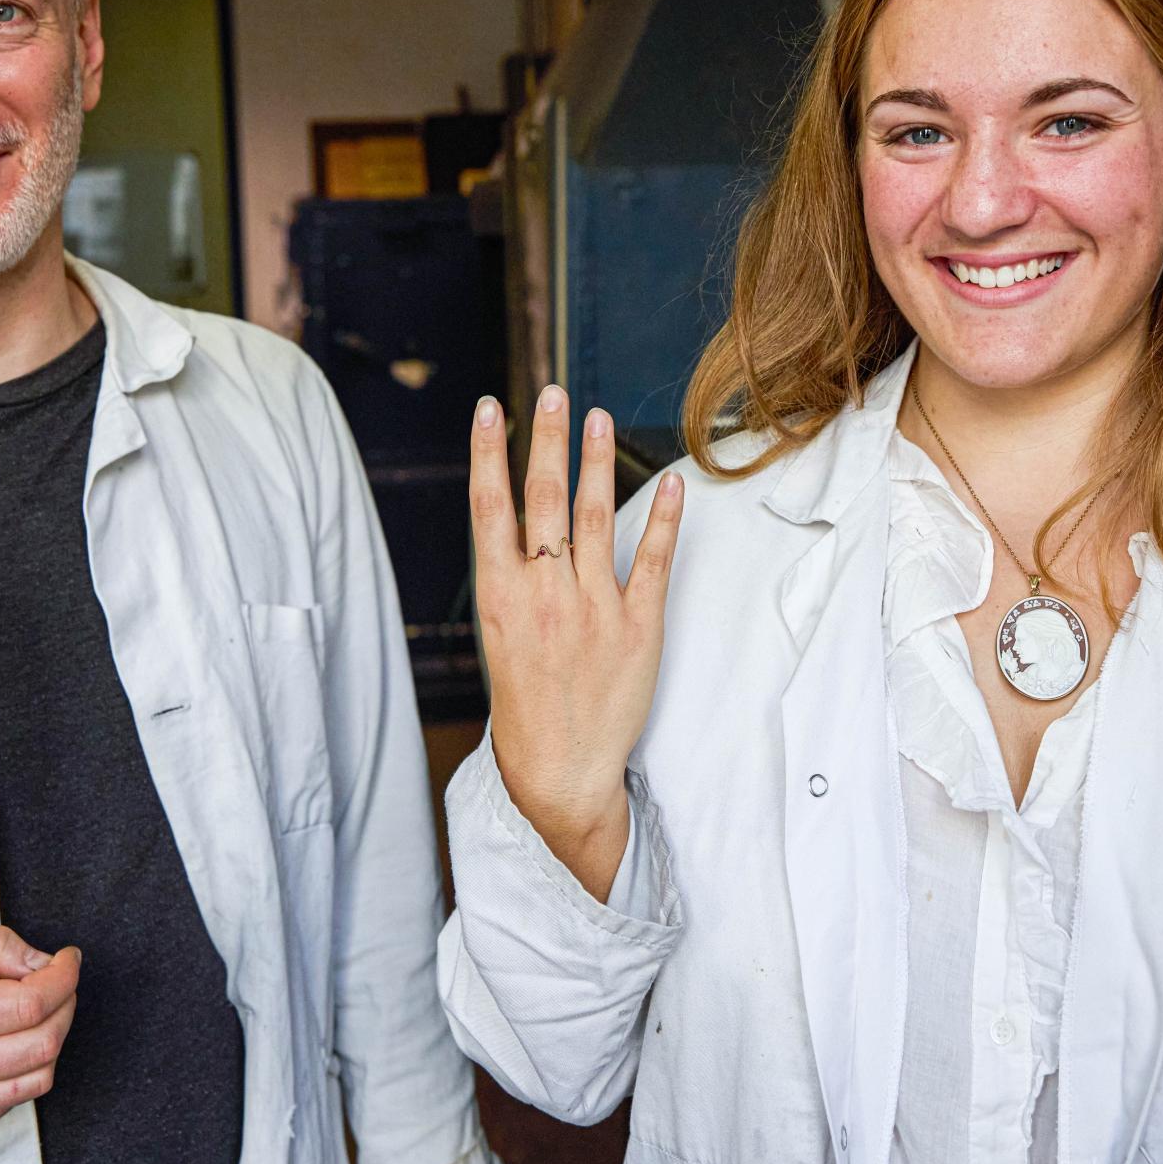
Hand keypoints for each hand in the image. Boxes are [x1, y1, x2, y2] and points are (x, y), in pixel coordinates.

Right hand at [0, 921, 80, 1140]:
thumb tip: (44, 962)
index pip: (28, 1005)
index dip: (63, 977)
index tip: (67, 958)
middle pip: (43, 1044)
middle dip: (65, 1004)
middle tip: (56, 979)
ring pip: (39, 1078)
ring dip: (53, 1037)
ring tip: (35, 1008)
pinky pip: (14, 1099)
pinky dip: (26, 1066)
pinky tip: (7, 1040)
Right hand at [469, 386, 683, 898]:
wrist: (562, 771)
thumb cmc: (527, 705)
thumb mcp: (500, 639)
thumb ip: (514, 580)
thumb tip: (524, 523)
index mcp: (500, 596)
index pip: (490, 508)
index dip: (490, 452)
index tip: (492, 407)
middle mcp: (544, 594)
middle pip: (544, 501)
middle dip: (547, 440)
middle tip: (552, 393)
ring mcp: (593, 608)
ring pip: (597, 517)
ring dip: (597, 462)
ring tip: (598, 418)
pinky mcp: (638, 627)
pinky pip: (655, 561)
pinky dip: (666, 519)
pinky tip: (672, 483)